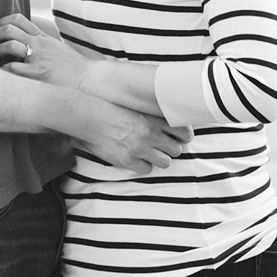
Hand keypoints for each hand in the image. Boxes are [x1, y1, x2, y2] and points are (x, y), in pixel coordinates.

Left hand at [0, 13, 86, 89]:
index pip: (17, 18)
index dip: (3, 22)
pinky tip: (6, 74)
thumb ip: (38, 40)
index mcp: (41, 36)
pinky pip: (13, 68)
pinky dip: (5, 70)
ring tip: (0, 60)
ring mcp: (38, 57)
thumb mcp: (53, 45)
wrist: (86, 77)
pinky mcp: (38, 73)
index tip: (0, 31)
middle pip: (8, 29)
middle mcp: (38, 44)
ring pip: (9, 45)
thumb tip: (22, 40)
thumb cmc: (69, 65)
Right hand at [77, 107, 194, 173]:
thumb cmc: (112, 109)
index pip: (184, 131)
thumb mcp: (137, 107)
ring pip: (166, 162)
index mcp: (154, 119)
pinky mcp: (129, 160)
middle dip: (172, 149)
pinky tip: (138, 159)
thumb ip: (153, 114)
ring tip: (151, 154)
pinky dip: (144, 166)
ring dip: (160, 159)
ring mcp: (140, 148)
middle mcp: (151, 134)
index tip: (181, 137)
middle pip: (177, 150)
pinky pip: (147, 169)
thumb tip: (168, 116)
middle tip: (164, 147)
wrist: (91, 117)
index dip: (184, 136)